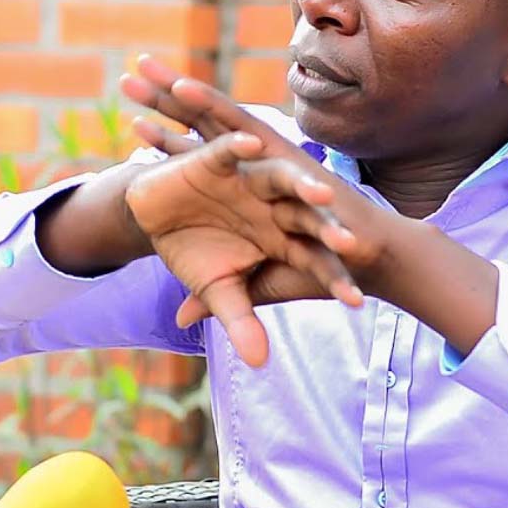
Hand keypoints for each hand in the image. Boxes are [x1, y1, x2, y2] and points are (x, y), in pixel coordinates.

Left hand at [120, 56, 389, 286]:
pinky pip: (237, 124)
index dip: (166, 142)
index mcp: (242, 192)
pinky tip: (180, 86)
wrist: (360, 265)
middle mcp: (249, 168)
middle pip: (199, 128)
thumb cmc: (314, 273)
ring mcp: (263, 158)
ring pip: (213, 117)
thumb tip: (180, 315)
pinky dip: (209, 104)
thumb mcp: (250, 285)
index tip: (135, 123)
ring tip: (139, 66)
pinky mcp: (278, 153)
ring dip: (176, 92)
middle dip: (164, 101)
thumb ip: (216, 296)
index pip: (197, 160)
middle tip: (127, 75)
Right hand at [125, 130, 363, 365]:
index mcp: (282, 239)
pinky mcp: (217, 159)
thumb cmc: (196, 253)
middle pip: (310, 218)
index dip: (334, 279)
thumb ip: (241, 321)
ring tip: (319, 195)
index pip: (316, 260)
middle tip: (351, 245)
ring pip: (283, 179)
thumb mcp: (219, 291)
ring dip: (301, 184)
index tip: (354, 302)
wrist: (154, 216)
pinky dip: (239, 147)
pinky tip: (251, 144)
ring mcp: (250, 181)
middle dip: (329, 230)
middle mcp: (274, 207)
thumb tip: (259, 363)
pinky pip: (232, 151)